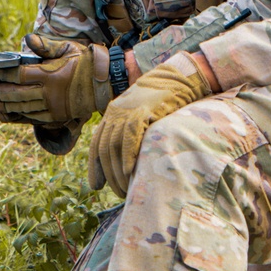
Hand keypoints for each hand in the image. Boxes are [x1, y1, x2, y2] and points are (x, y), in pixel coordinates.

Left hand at [0, 35, 110, 126]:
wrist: (107, 83)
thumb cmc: (86, 62)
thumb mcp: (68, 48)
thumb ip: (46, 45)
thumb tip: (27, 39)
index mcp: (51, 75)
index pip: (19, 75)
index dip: (2, 73)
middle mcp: (50, 94)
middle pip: (15, 94)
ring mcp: (52, 108)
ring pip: (21, 108)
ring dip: (2, 105)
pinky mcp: (56, 117)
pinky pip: (31, 118)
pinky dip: (16, 115)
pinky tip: (5, 112)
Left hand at [88, 52, 216, 198]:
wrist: (176, 77)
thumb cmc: (162, 100)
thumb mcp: (140, 114)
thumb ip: (130, 132)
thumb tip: (127, 160)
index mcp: (112, 114)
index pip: (97, 144)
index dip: (95, 167)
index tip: (96, 186)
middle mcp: (115, 113)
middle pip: (104, 149)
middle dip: (109, 174)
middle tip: (119, 193)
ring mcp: (127, 111)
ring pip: (114, 146)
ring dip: (118, 171)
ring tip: (125, 189)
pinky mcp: (142, 111)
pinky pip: (130, 137)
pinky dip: (128, 155)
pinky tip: (130, 171)